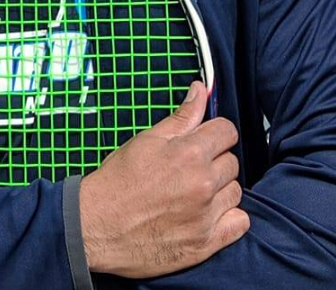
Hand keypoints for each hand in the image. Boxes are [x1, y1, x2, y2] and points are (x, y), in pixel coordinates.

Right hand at [78, 81, 248, 277]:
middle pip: (232, 162)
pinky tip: (208, 215)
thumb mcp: (147, 141)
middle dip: (214, 162)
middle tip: (189, 171)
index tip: (204, 142)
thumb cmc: (117, 182)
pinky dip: (229, 219)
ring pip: (235, 192)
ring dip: (220, 191)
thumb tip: (200, 90)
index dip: (215, 134)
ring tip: (193, 194)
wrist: (95, 227)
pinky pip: (240, 224)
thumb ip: (181, 117)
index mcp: (190, 153)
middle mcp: (203, 183)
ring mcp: (206, 216)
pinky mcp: (205, 243)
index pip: (227, 132)